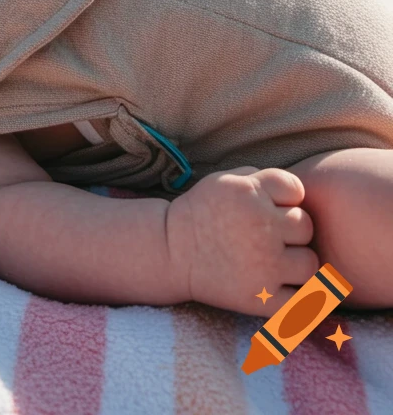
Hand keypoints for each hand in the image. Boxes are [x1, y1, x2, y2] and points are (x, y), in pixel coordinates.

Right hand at [165, 167, 317, 315]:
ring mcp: (265, 264)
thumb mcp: (223, 180)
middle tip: (268, 237)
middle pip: (305, 226)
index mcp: (250, 193)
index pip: (295, 189)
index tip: (269, 207)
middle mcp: (261, 226)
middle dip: (290, 230)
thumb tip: (296, 192)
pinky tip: (284, 289)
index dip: (286, 198)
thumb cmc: (200, 212)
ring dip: (296, 263)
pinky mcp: (263, 297)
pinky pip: (303, 301)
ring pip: (310, 263)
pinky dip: (300, 300)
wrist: (170, 251)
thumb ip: (260, 179)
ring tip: (274, 263)